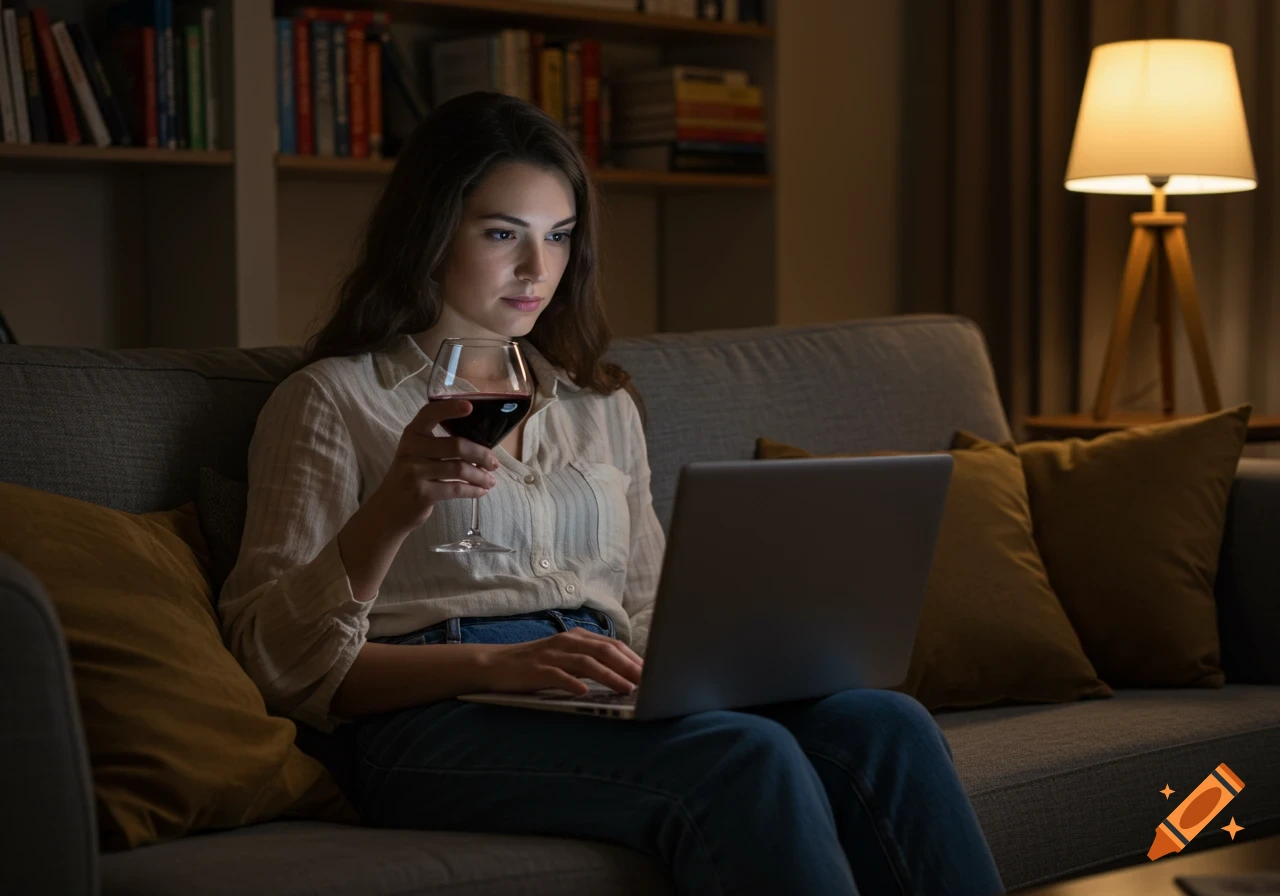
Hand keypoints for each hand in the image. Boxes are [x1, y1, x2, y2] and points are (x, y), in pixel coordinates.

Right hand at [368, 398, 500, 534]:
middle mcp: (411, 449)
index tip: (470, 406)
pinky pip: (456, 489)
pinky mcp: (421, 493)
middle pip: (456, 445)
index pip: (430, 413)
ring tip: (491, 480)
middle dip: (482, 454)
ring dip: (481, 475)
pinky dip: (473, 490)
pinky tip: (481, 490)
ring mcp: (414, 472)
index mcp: (412, 433)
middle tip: (494, 463)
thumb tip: (480, 442)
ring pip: (459, 469)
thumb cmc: (410, 476)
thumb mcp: (417, 453)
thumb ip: (439, 443)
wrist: (388, 509)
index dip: (450, 408)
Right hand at [480, 628, 644, 695]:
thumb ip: (590, 661)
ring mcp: (552, 655)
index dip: (634, 658)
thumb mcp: (565, 657)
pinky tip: (584, 692)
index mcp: (577, 637)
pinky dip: (572, 683)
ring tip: (626, 689)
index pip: (612, 645)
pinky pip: (558, 676)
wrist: (496, 664)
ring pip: (586, 663)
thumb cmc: (536, 664)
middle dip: (628, 666)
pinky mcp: (537, 670)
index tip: (652, 672)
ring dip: (609, 676)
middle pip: (604, 651)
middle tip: (648, 681)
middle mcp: (567, 642)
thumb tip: (622, 675)